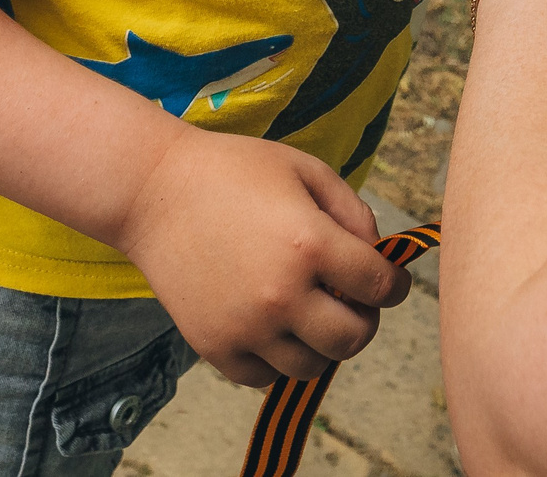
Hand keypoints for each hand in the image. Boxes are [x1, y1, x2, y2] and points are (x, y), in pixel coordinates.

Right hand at [117, 127, 406, 385]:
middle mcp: (282, 294)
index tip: (390, 282)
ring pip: (311, 366)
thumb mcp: (304, 169)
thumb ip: (353, 210)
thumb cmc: (232, 171)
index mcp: (311, 243)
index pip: (380, 287)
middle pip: (353, 339)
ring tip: (309, 312)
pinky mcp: (214, 347)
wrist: (152, 191)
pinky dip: (277, 359)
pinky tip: (273, 327)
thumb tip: (375, 255)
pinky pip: (264, 377)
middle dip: (363, 320)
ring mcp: (246, 327)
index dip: (394, 285)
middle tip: (352, 302)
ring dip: (321, 343)